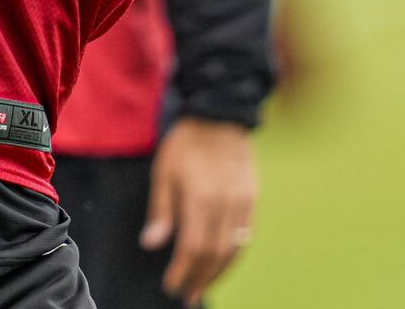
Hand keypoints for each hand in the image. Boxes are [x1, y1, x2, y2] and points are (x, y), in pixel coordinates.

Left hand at [140, 117, 258, 305]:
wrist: (220, 114)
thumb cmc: (186, 144)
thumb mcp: (163, 172)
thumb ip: (161, 211)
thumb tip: (152, 245)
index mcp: (200, 198)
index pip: (193, 247)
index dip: (183, 272)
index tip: (172, 286)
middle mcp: (225, 204)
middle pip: (215, 254)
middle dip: (201, 279)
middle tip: (188, 295)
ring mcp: (242, 202)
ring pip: (234, 249)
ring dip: (219, 273)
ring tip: (204, 286)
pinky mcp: (252, 198)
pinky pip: (246, 236)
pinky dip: (234, 255)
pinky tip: (222, 264)